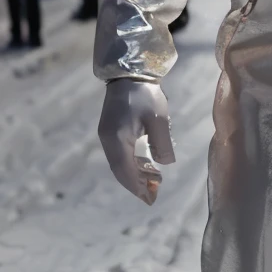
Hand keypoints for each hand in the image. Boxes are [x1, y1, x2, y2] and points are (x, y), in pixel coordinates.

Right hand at [99, 77, 175, 203]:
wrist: (128, 72)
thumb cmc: (145, 94)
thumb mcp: (158, 119)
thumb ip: (162, 144)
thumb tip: (164, 165)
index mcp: (117, 138)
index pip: (125, 170)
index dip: (137, 187)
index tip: (150, 199)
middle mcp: (107, 140)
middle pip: (120, 170)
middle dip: (136, 185)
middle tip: (153, 197)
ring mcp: (107, 135)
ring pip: (119, 164)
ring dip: (135, 175)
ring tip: (154, 182)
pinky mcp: (110, 131)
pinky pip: (120, 154)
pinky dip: (132, 164)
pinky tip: (147, 166)